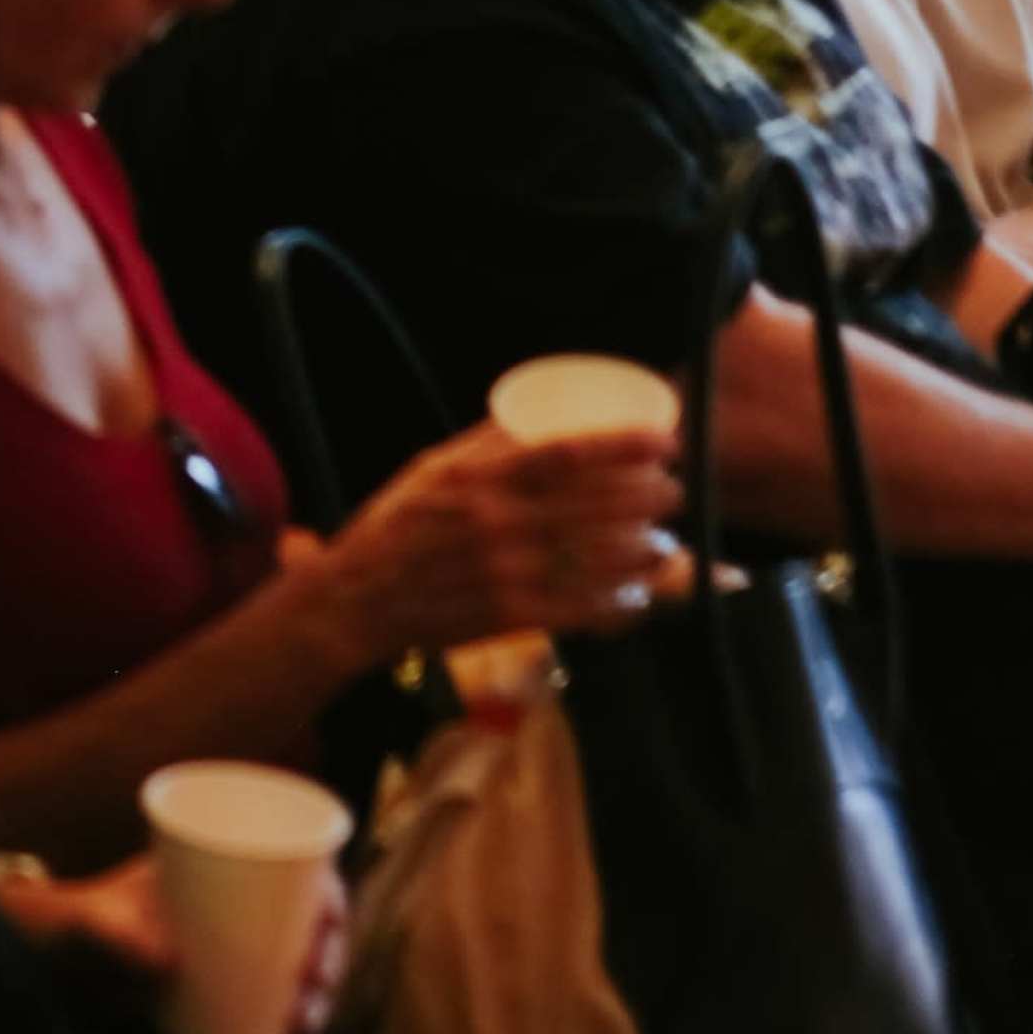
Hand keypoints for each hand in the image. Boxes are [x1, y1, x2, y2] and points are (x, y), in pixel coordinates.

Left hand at [0, 849, 348, 1033]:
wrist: (56, 962)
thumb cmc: (80, 925)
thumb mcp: (95, 923)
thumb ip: (114, 938)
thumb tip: (164, 964)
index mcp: (221, 865)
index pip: (295, 869)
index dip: (326, 897)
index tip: (325, 929)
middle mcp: (236, 905)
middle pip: (306, 924)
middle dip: (327, 956)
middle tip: (311, 988)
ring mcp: (233, 949)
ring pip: (297, 966)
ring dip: (316, 993)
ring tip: (302, 1022)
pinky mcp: (224, 990)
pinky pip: (274, 999)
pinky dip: (291, 1016)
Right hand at [338, 426, 679, 665]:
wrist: (360, 598)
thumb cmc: (396, 525)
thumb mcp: (433, 466)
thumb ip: (487, 446)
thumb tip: (540, 418)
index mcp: (479, 477)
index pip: (566, 452)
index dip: (624, 445)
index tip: (664, 442)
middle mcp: (497, 522)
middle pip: (593, 505)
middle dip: (647, 497)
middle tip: (673, 491)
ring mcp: (506, 572)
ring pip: (595, 558)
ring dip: (642, 551)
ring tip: (665, 543)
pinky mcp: (510, 615)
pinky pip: (579, 608)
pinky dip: (616, 602)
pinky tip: (638, 595)